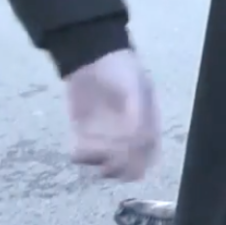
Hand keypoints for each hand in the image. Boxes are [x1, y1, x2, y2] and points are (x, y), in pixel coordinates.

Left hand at [66, 49, 159, 180]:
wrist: (91, 56)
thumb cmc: (119, 70)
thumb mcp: (134, 88)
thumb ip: (138, 115)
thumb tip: (136, 142)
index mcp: (149, 124)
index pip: (149, 154)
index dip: (139, 161)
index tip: (125, 154)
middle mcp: (131, 135)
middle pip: (131, 166)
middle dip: (119, 168)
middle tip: (106, 160)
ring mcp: (108, 136)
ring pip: (108, 165)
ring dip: (99, 165)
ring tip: (88, 152)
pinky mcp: (86, 134)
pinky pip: (85, 156)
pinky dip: (81, 158)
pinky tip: (76, 151)